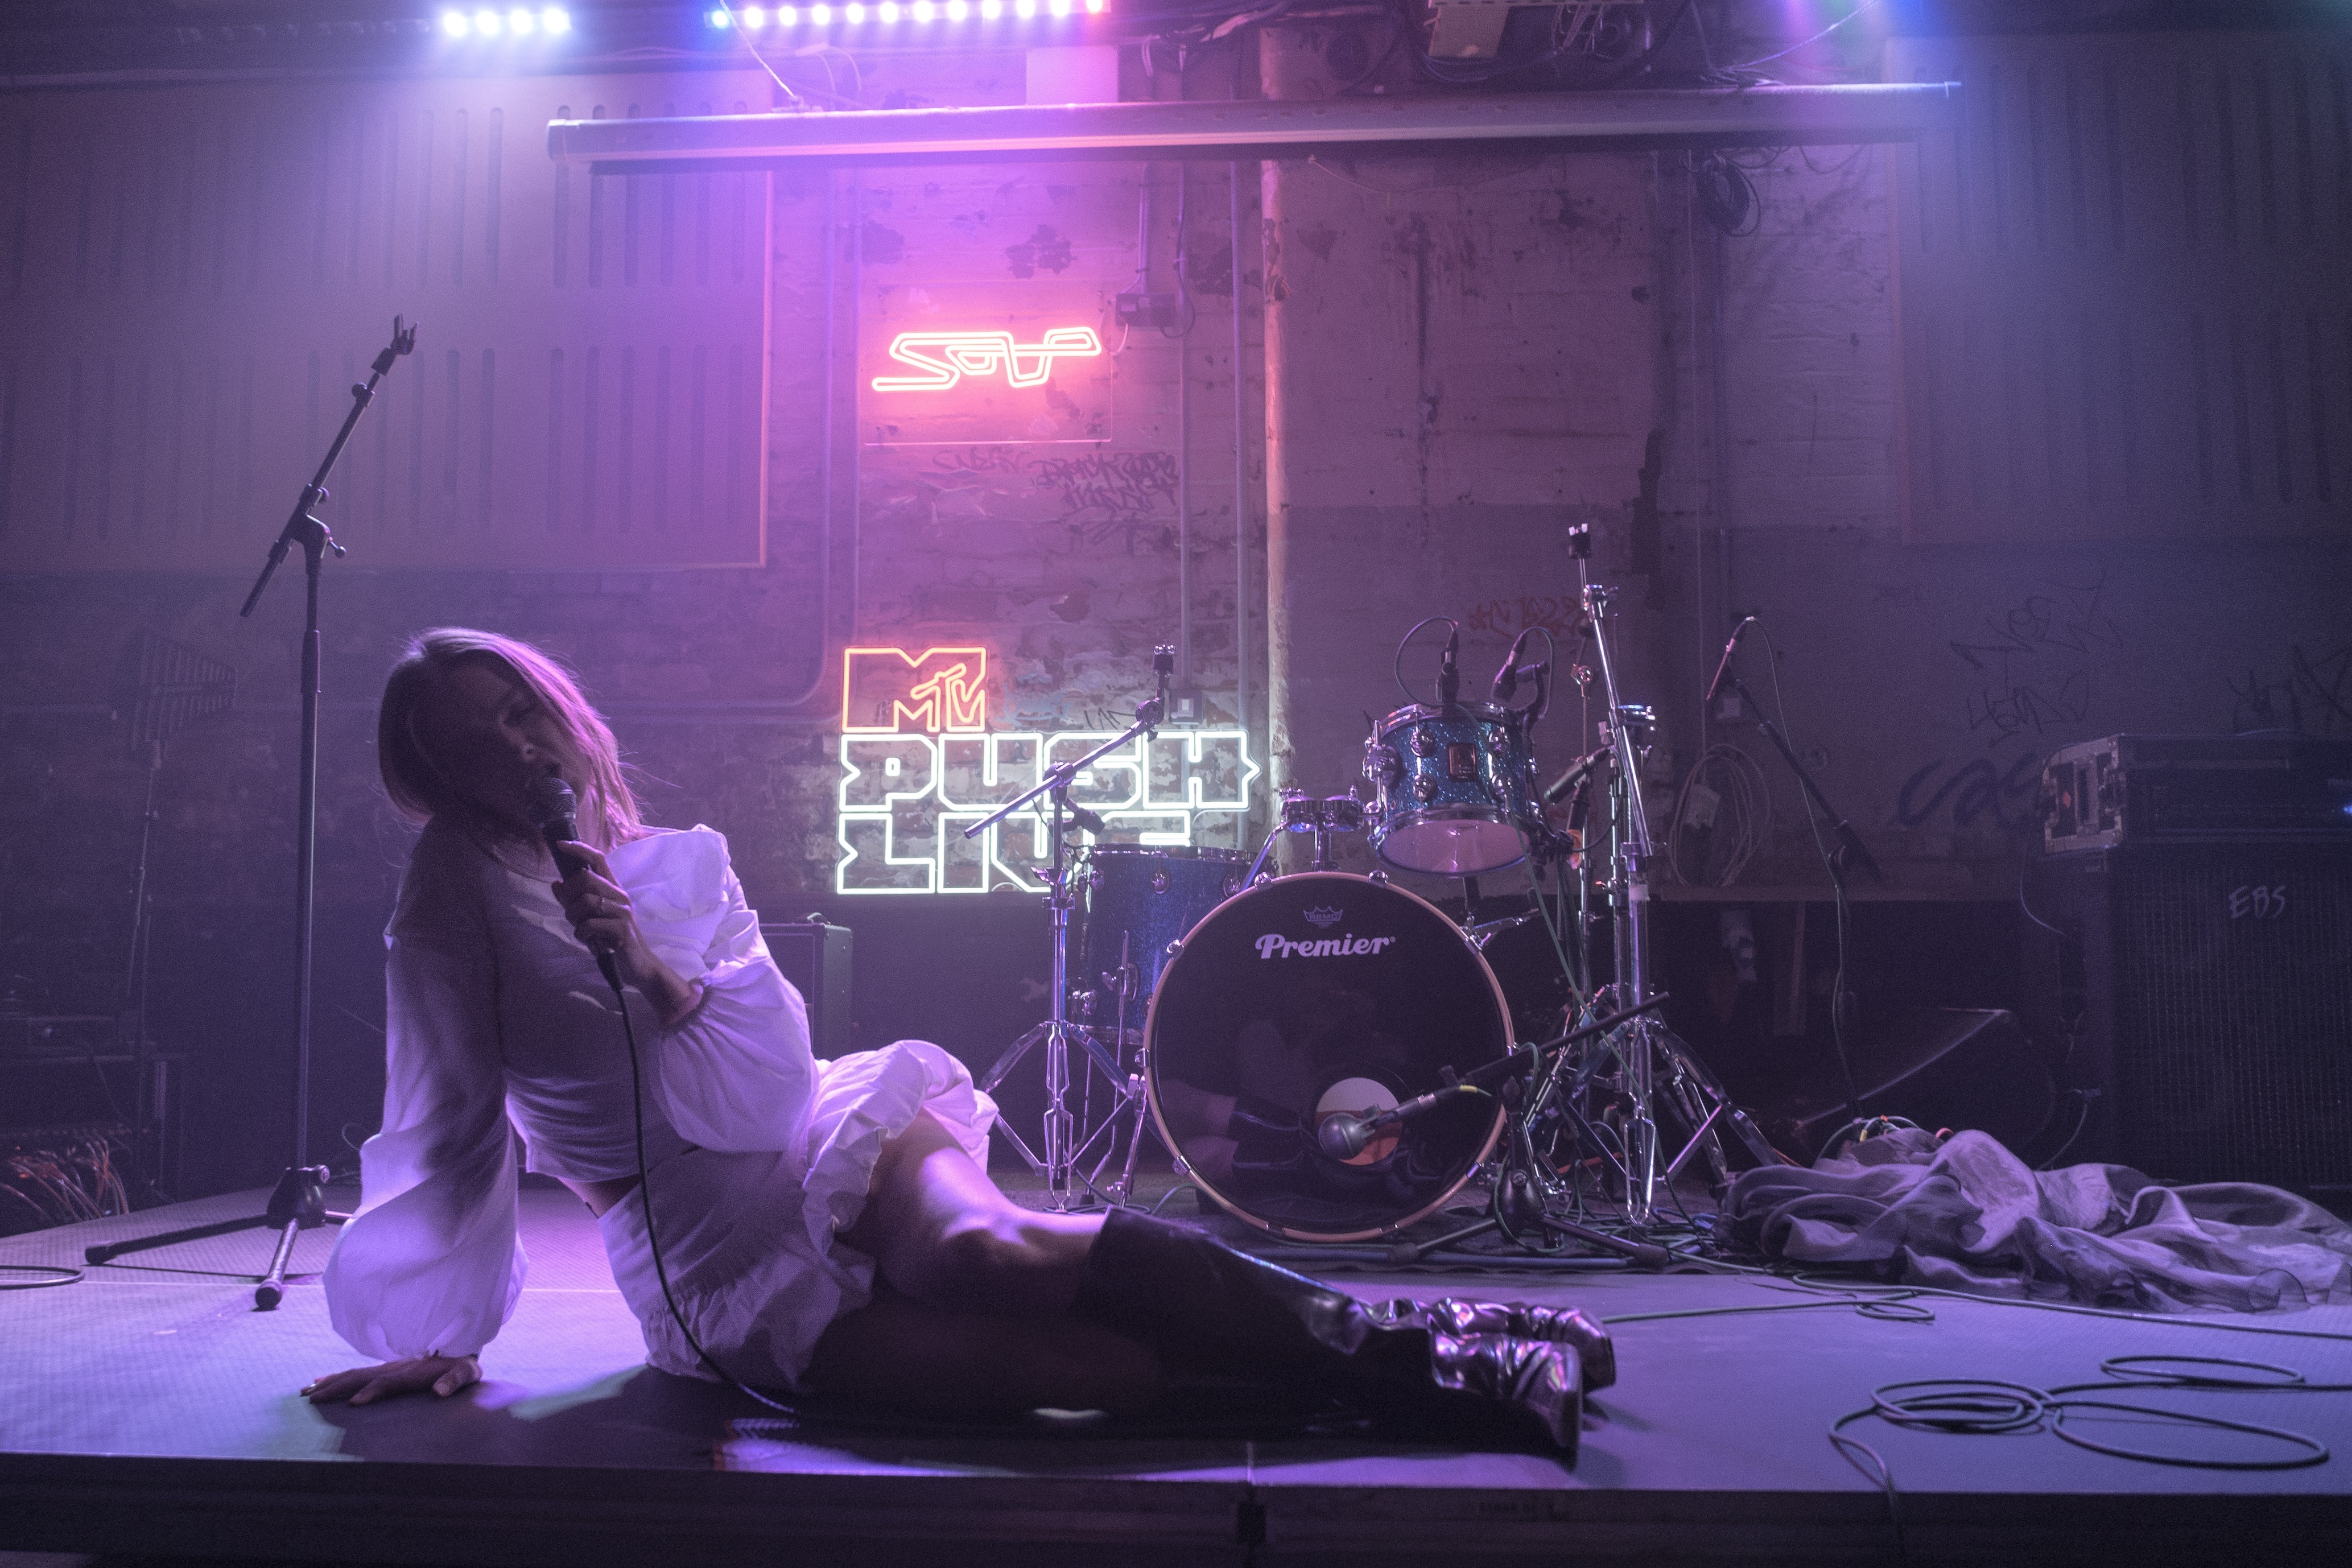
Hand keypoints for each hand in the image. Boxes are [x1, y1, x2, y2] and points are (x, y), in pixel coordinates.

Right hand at [303, 1353, 478, 1405]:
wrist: (460, 1349)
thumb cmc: (462, 1366)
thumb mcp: (465, 1373)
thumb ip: (454, 1380)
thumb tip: (440, 1391)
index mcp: (410, 1372)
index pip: (386, 1383)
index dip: (370, 1392)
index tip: (353, 1404)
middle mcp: (393, 1368)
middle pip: (359, 1377)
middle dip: (335, 1388)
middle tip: (311, 1400)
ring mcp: (386, 1367)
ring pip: (352, 1374)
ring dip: (329, 1382)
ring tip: (306, 1392)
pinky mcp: (384, 1369)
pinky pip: (355, 1373)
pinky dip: (335, 1376)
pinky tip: (319, 1380)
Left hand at [549, 842, 701, 1022]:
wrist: (638, 966)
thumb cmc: (612, 940)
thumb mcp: (591, 918)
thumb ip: (574, 901)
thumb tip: (555, 883)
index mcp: (613, 889)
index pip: (598, 859)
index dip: (578, 849)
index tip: (559, 844)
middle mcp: (619, 895)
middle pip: (585, 877)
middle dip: (568, 896)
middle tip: (572, 914)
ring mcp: (623, 911)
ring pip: (585, 901)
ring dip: (574, 918)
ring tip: (581, 930)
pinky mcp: (622, 929)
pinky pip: (590, 924)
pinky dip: (583, 934)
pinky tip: (590, 941)